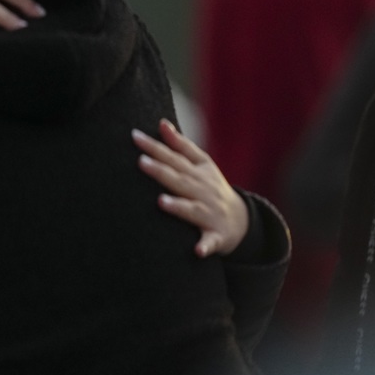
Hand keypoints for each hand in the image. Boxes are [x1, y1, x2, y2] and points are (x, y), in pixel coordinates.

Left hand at [133, 119, 248, 256]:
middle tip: (140, 162)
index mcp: (198, 172)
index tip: (134, 136)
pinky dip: (205, 246)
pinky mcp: (216, 236)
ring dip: (179, 206)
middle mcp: (203, 191)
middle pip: (179, 180)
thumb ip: (181, 145)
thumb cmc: (211, 188)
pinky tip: (197, 251)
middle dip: (161, 171)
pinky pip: (211, 242)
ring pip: (193, 210)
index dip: (155, 147)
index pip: (173, 157)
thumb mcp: (202, 164)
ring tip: (161, 202)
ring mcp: (210, 213)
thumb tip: (161, 123)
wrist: (241, 221)